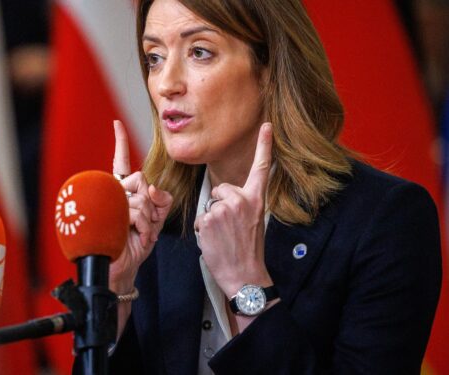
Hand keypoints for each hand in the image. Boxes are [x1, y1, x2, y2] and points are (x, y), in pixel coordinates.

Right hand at [109, 120, 172, 293]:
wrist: (123, 266)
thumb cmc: (136, 243)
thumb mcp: (156, 221)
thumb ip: (161, 201)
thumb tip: (153, 188)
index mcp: (124, 191)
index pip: (122, 163)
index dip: (119, 143)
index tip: (116, 124)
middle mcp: (114, 194)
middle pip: (141, 180)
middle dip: (151, 204)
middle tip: (148, 224)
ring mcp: (110, 204)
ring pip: (140, 198)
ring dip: (148, 220)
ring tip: (140, 234)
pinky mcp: (109, 215)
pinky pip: (135, 211)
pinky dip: (143, 227)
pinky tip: (138, 237)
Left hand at [195, 123, 273, 298]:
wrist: (244, 275)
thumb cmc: (247, 250)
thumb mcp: (252, 221)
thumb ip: (242, 204)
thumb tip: (224, 195)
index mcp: (257, 199)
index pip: (262, 168)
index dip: (265, 145)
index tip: (267, 125)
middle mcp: (243, 200)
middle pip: (220, 189)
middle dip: (220, 205)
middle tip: (230, 229)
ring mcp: (225, 209)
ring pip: (210, 205)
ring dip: (211, 220)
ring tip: (224, 237)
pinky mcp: (210, 219)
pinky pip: (201, 219)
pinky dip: (204, 231)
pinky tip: (216, 241)